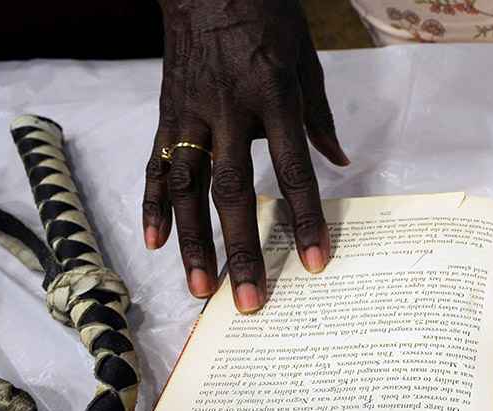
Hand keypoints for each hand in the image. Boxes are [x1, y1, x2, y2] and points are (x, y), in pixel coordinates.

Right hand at [143, 0, 348, 312]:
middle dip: (242, 250)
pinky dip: (152, 205)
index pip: (292, 171)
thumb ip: (318, 115)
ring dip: (192, 242)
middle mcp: (226, 111)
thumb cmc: (264, 13)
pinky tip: (155, 244)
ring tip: (201, 288)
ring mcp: (189, 114)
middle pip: (232, 192)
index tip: (316, 263)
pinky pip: (155, 165)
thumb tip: (339, 162)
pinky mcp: (165, 112)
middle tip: (250, 301)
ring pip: (185, 188)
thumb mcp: (305, 58)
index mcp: (271, 97)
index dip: (305, 220)